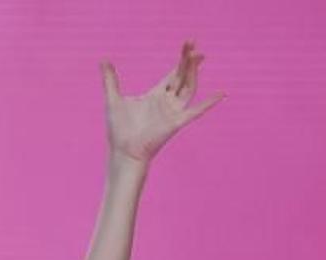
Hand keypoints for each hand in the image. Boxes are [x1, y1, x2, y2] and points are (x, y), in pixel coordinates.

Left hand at [100, 39, 225, 165]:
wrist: (123, 151)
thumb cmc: (118, 130)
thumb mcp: (113, 99)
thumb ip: (110, 80)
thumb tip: (103, 60)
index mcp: (155, 96)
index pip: (172, 75)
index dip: (181, 60)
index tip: (189, 44)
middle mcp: (167, 102)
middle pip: (182, 77)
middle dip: (188, 60)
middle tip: (193, 42)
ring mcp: (173, 112)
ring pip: (189, 88)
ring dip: (193, 72)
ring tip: (198, 56)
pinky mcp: (176, 123)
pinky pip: (196, 112)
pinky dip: (208, 103)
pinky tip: (221, 94)